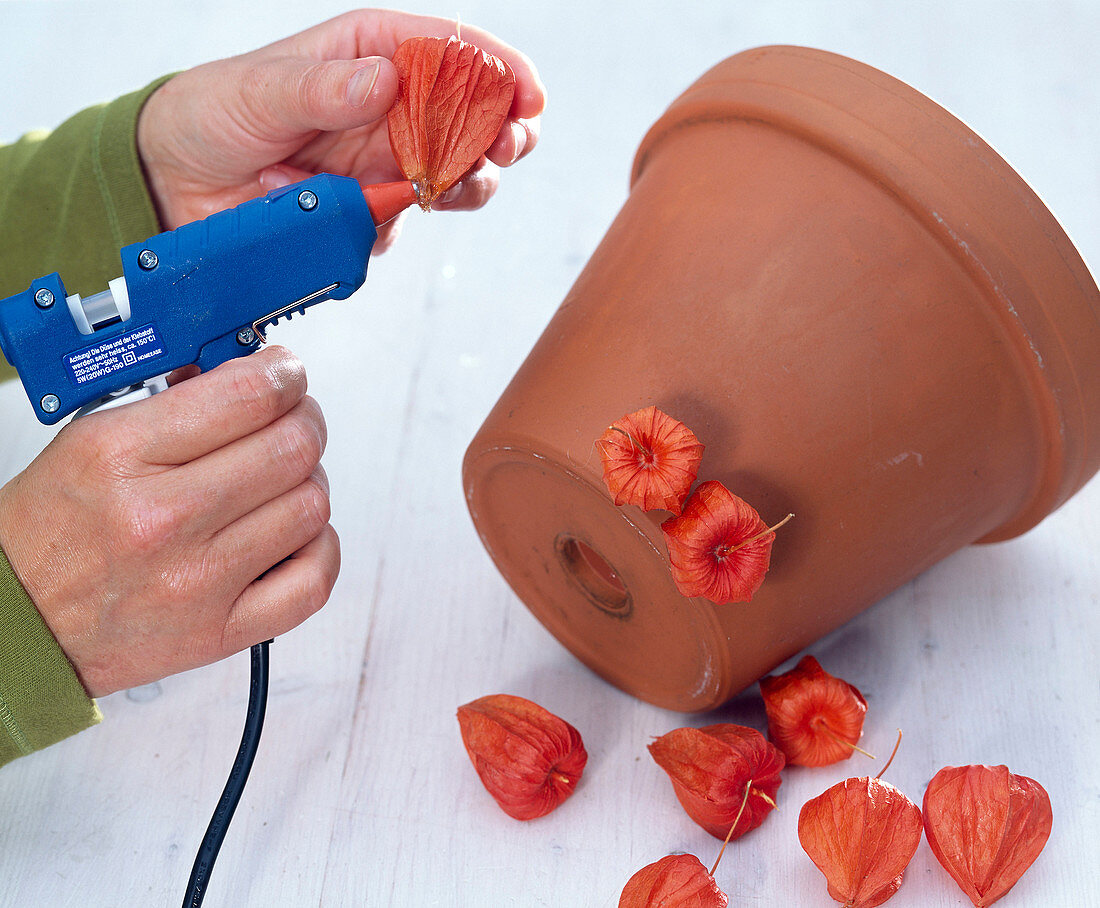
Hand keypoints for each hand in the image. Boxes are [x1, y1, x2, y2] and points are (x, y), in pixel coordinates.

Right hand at [0, 347, 337, 696]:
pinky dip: (320, 548)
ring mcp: (197, 580)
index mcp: (121, 458)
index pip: (246, 396)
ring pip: (310, 506)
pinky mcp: (220, 631)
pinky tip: (294, 534)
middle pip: (291, 447)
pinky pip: (313, 581)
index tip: (287, 372)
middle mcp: (163, 519)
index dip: (284, 373)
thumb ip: (174, 406)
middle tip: (293, 420)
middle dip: (303, 420)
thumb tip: (246, 374)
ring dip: (308, 481)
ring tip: (283, 479)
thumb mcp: (91, 443)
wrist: (18, 625)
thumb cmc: (50, 535)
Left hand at [136, 10, 545, 250]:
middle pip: (470, 114)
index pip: (449, 50)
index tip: (527, 93)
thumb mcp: (261, 91)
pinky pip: (408, 219)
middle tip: (512, 143)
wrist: (175, 185)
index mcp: (369, 55)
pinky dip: (410, 219)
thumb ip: (323, 88)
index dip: (497, 69)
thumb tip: (385, 82)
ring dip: (474, 178)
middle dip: (502, 128)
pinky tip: (390, 209)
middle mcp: (387, 107)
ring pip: (456, 170)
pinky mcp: (370, 211)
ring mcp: (383, 162)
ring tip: (468, 182)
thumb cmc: (212, 114)